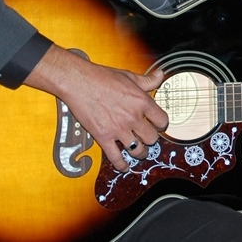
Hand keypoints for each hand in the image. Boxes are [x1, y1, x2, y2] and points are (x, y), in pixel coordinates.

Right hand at [24, 45, 168, 170]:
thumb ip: (147, 80)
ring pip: (138, 150)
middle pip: (152, 138)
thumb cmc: (102, 78)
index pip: (162, 120)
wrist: (79, 82)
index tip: (158, 125)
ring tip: (139, 152)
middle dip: (151, 139)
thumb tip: (160, 75)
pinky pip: (116, 157)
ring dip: (140, 153)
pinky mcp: (103, 137)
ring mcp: (118, 129)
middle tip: (147, 138)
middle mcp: (133, 117)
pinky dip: (122, 164)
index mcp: (142, 102)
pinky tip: (124, 166)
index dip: (161, 124)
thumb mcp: (129, 76)